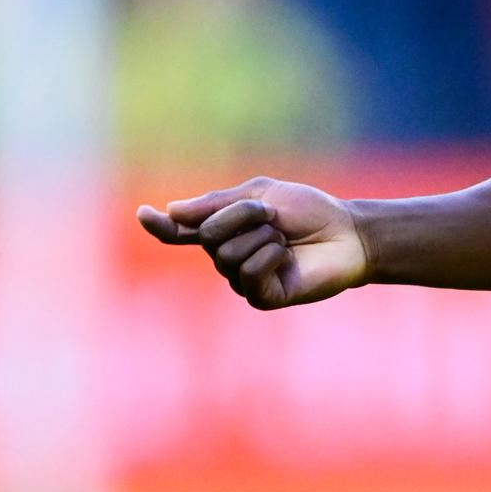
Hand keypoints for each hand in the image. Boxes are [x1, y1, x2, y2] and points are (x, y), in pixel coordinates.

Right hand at [137, 176, 369, 309]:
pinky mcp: (261, 297)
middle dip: (242, 216)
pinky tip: (288, 255)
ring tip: (285, 238)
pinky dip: (271, 255)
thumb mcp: (261, 194)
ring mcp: (243, 279)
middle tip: (273, 215)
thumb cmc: (309, 210)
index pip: (183, 232)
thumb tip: (172, 211)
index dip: (161, 226)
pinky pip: (249, 273)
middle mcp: (227, 257)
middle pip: (208, 236)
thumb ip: (217, 204)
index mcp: (224, 229)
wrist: (348, 232)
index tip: (142, 214)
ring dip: (262, 235)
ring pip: (227, 255)